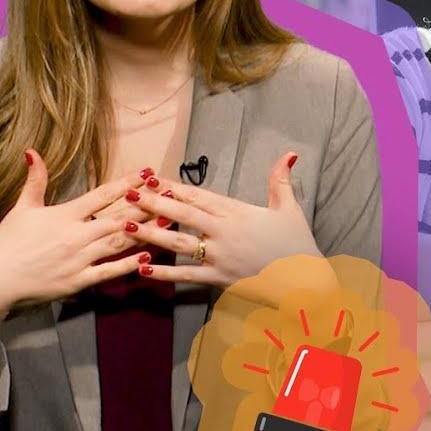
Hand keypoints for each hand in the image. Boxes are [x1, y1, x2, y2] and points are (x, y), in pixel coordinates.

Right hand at [0, 149, 153, 317]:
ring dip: (145, 231)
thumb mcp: (22, 208)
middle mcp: (75, 235)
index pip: (102, 194)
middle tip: (170, 195)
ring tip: (167, 220)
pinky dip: (128, 264)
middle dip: (145, 205)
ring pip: (118, 242)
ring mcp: (78, 259)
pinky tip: (148, 256)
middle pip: (118, 217)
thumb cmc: (7, 242)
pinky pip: (108, 272)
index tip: (148, 172)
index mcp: (64, 215)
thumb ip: (34, 180)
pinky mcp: (77, 281)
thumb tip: (32, 151)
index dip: (127, 182)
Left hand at [121, 151, 322, 286]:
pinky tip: (142, 267)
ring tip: (126, 226)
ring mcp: (220, 256)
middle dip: (155, 203)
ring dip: (151, 234)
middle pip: (184, 215)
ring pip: (179, 244)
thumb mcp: (289, 207)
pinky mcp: (219, 278)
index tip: (153, 178)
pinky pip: (187, 276)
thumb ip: (281, 179)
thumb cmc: (295, 241)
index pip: (200, 196)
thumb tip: (289, 152)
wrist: (304, 278)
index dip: (174, 186)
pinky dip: (164, 273)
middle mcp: (225, 232)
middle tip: (129, 194)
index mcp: (237, 212)